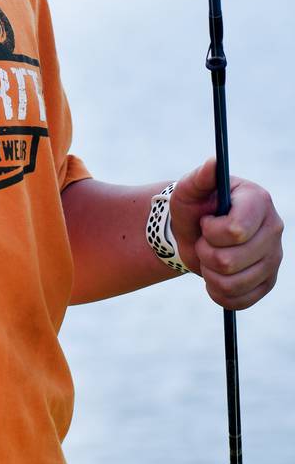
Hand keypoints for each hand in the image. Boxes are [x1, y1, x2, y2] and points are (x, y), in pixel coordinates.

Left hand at [171, 158, 283, 309]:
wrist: (194, 235)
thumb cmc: (193, 207)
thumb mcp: (188, 189)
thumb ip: (200, 176)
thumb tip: (213, 162)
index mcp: (259, 200)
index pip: (236, 231)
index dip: (211, 231)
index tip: (206, 222)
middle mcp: (274, 228)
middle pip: (231, 260)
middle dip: (205, 252)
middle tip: (204, 240)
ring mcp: (274, 258)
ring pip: (232, 283)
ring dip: (209, 271)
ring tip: (208, 256)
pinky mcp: (268, 282)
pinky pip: (239, 300)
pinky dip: (217, 291)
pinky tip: (215, 275)